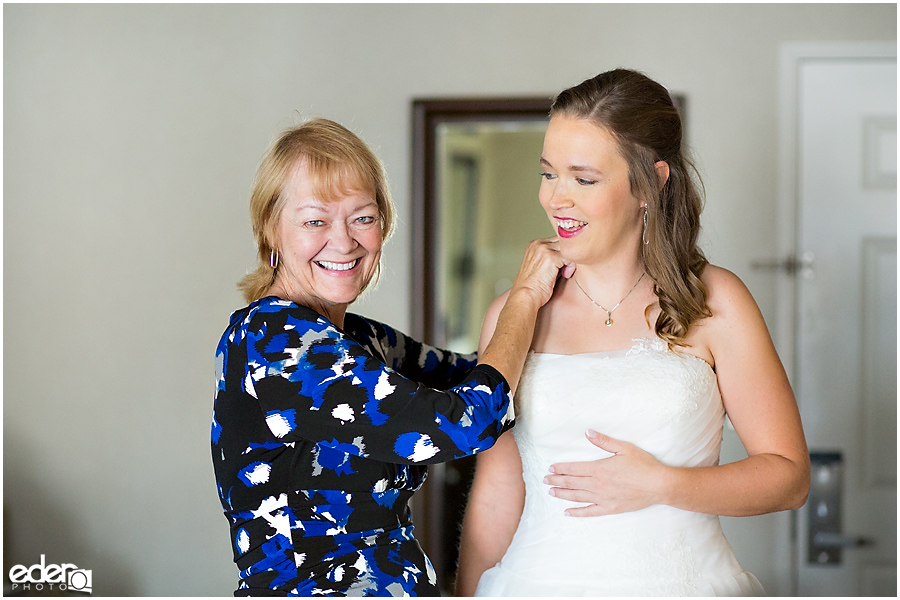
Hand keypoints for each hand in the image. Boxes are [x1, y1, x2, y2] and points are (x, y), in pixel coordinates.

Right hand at [510, 237, 574, 307]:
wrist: (526, 296)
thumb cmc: (533, 287)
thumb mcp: (539, 266)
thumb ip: (551, 257)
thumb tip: (569, 255)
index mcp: (533, 244)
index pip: (557, 240)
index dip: (562, 253)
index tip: (561, 267)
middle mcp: (538, 244)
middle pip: (564, 242)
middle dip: (567, 255)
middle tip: (564, 270)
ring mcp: (544, 249)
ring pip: (568, 249)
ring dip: (570, 261)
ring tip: (564, 273)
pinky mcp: (551, 257)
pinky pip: (570, 257)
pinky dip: (571, 267)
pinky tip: (565, 275)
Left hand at [543, 430, 667, 516]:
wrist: (658, 485)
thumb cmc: (643, 465)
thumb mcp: (624, 448)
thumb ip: (604, 441)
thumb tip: (588, 432)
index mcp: (599, 469)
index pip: (574, 469)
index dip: (561, 468)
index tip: (551, 467)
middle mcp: (598, 485)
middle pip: (572, 483)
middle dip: (557, 480)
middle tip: (545, 480)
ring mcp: (603, 498)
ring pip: (577, 497)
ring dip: (563, 494)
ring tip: (551, 492)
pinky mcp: (610, 508)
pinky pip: (590, 512)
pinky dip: (577, 512)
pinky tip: (567, 513)